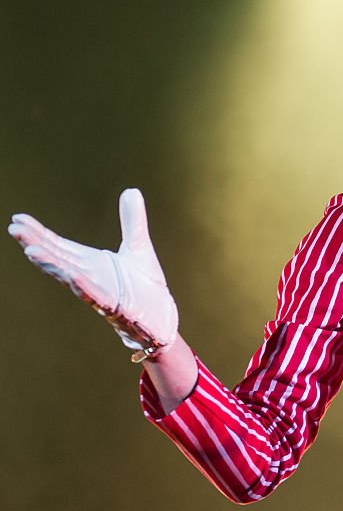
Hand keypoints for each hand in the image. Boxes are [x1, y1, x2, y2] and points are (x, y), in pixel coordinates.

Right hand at [8, 188, 178, 351]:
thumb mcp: (138, 248)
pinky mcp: (115, 307)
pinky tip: (71, 275)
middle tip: (14, 229)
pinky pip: (96, 296)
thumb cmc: (145, 288)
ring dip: (52, 265)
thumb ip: (132, 221)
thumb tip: (131, 190)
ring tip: (31, 251)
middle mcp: (89, 277)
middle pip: (58, 259)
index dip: (39, 234)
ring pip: (71, 277)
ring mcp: (100, 293)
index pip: (59, 246)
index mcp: (91, 263)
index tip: (18, 220)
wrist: (161, 319)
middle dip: (37, 244)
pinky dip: (84, 286)